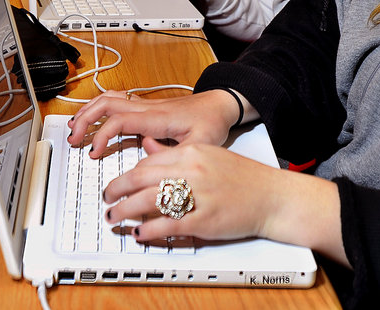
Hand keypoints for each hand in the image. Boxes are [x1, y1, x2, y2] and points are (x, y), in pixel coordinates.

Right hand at [66, 89, 249, 157]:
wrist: (221, 104)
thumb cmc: (212, 122)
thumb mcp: (202, 143)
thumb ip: (176, 154)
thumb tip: (148, 156)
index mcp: (158, 117)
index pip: (120, 120)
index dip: (102, 135)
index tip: (94, 153)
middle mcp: (149, 108)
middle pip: (107, 104)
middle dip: (85, 120)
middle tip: (74, 140)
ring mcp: (147, 105)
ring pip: (110, 99)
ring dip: (90, 111)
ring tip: (75, 128)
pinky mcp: (148, 108)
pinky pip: (118, 102)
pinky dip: (100, 108)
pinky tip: (94, 118)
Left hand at [104, 139, 280, 241]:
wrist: (272, 196)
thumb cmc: (245, 178)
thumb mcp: (210, 154)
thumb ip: (177, 152)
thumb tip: (148, 146)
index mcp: (194, 151)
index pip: (148, 161)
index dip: (127, 174)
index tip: (119, 183)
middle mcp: (193, 170)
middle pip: (141, 178)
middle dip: (116, 189)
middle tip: (107, 198)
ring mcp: (198, 195)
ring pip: (148, 201)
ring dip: (124, 210)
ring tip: (114, 217)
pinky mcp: (204, 219)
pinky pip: (166, 225)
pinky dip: (147, 230)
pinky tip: (139, 233)